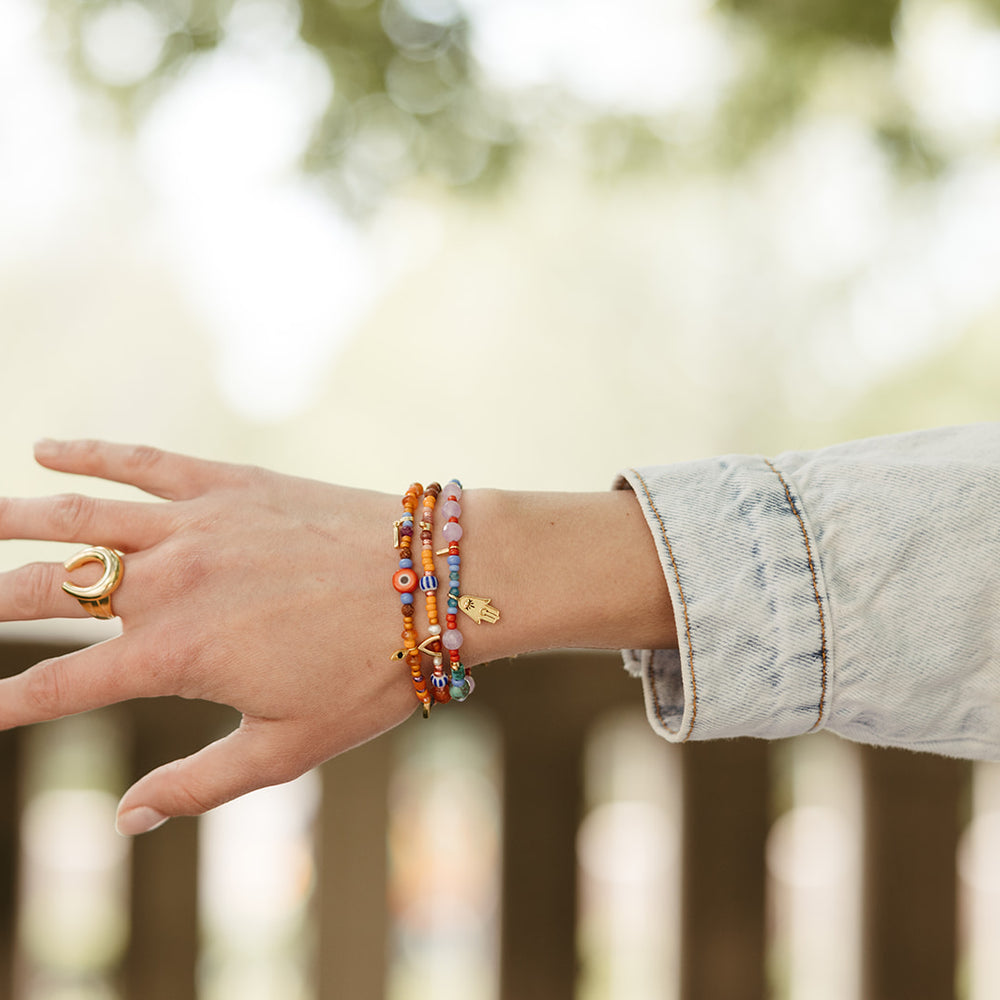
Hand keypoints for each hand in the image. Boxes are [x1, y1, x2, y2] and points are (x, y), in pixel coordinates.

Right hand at [0, 440, 417, 833]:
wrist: (437, 582)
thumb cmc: (371, 672)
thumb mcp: (289, 748)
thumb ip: (199, 784)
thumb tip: (125, 819)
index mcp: (175, 656)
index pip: (61, 686)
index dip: (8, 702)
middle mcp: (169, 584)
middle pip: (47, 593)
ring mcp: (196, 525)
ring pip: (78, 518)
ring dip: (12, 519)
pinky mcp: (230, 483)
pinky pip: (143, 461)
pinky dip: (91, 454)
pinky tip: (50, 448)